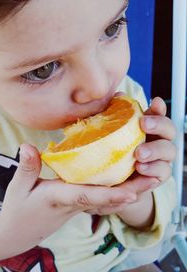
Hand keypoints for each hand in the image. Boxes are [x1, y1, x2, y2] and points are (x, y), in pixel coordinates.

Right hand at [0, 143, 140, 263]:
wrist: (19, 231)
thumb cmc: (19, 209)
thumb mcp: (18, 187)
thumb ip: (27, 167)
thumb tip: (27, 145)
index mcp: (61, 198)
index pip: (88, 196)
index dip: (111, 194)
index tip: (132, 191)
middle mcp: (76, 203)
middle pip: (109, 199)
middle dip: (133, 190)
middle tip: (156, 178)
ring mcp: (81, 206)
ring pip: (111, 201)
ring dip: (132, 191)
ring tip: (152, 178)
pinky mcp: (81, 205)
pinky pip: (105, 200)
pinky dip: (121, 193)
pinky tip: (132, 184)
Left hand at [86, 97, 175, 227]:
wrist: (110, 183)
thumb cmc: (110, 154)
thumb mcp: (109, 134)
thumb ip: (115, 114)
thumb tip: (117, 96)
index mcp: (147, 128)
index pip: (157, 114)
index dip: (159, 108)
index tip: (155, 102)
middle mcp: (157, 140)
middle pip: (169, 129)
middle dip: (159, 124)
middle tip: (143, 124)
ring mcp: (160, 158)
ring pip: (170, 150)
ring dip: (155, 149)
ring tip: (139, 153)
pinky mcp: (158, 176)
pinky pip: (163, 172)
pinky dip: (153, 169)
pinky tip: (140, 168)